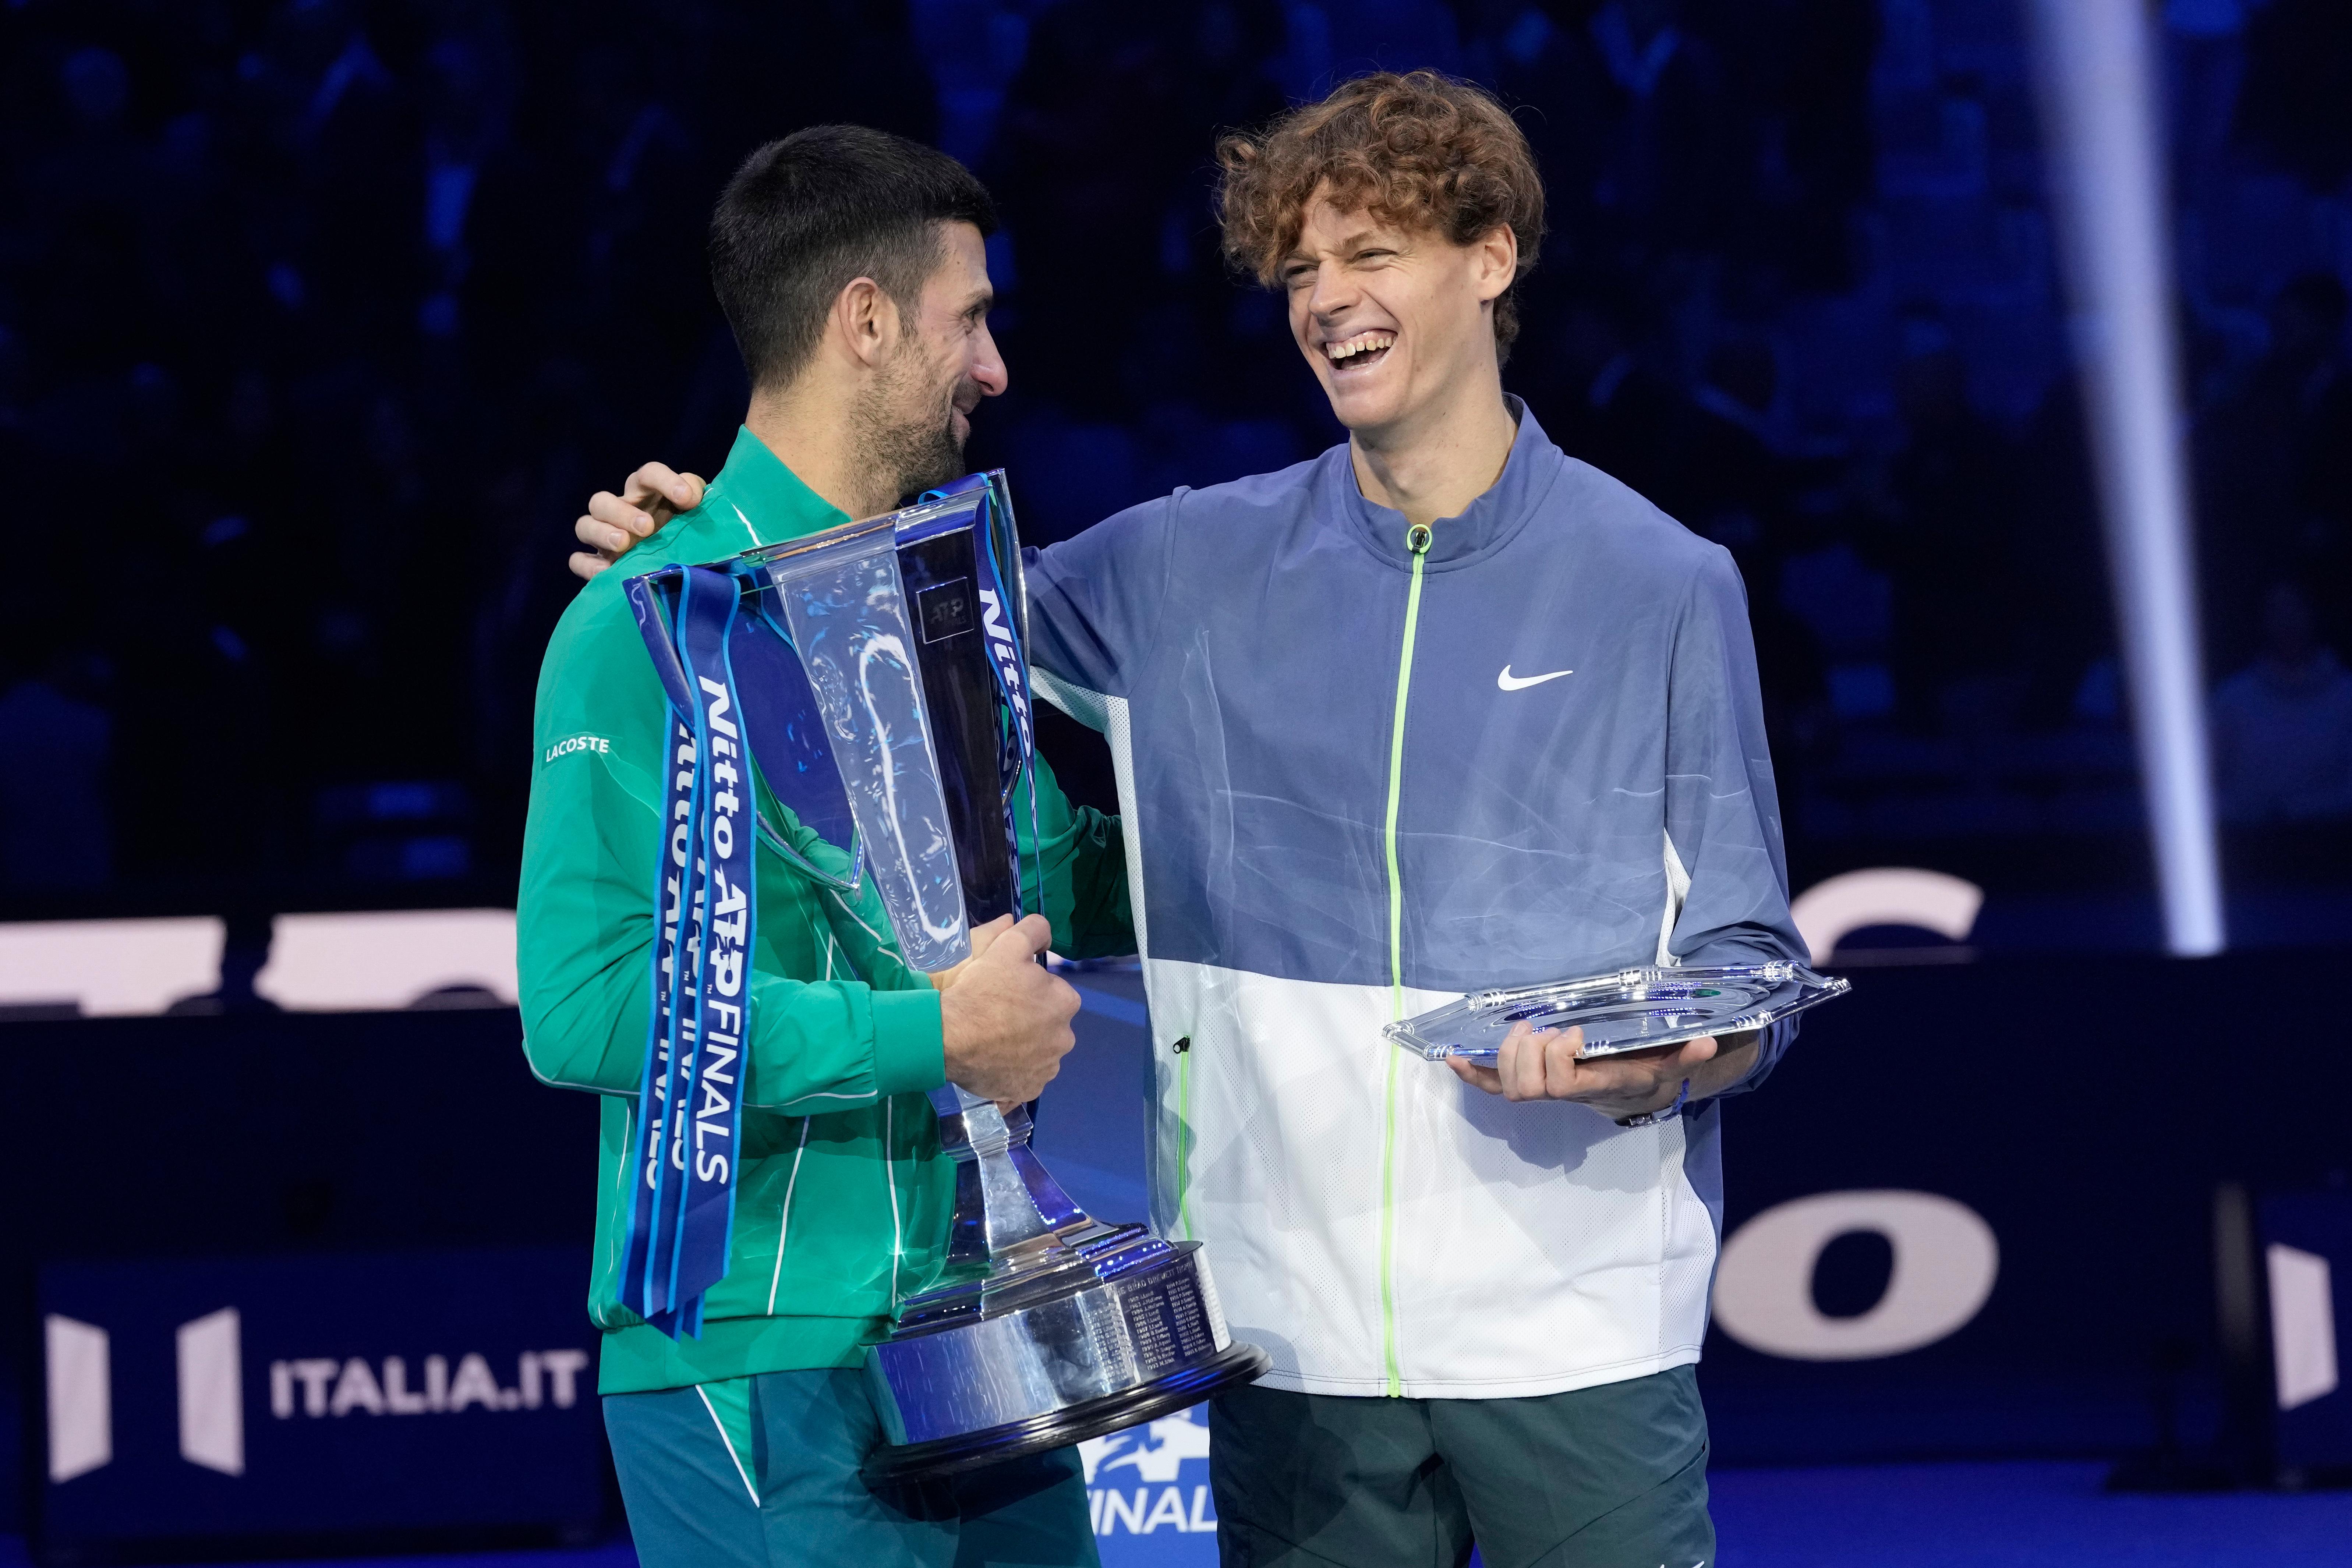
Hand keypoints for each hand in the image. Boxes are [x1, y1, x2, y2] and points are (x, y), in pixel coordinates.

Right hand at [570, 463, 703, 580]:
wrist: (678, 569)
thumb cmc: (685, 532)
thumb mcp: (695, 512)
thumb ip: (695, 495)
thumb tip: (694, 496)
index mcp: (646, 493)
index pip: (648, 474)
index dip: (665, 480)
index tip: (686, 499)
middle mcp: (620, 510)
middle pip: (602, 500)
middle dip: (623, 512)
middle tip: (647, 528)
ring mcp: (604, 536)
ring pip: (584, 525)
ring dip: (601, 533)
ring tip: (624, 543)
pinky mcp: (599, 562)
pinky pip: (579, 560)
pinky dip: (588, 565)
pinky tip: (606, 571)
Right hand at [938, 913, 1078, 1104]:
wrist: (949, 1037)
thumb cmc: (981, 990)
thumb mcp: (1007, 946)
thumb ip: (1032, 931)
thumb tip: (1044, 932)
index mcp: (1066, 1002)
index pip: (1052, 991)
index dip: (1028, 988)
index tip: (1005, 990)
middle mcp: (1065, 1039)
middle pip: (1046, 1023)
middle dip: (1028, 1019)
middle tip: (995, 1014)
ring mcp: (1047, 1069)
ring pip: (1036, 1051)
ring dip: (1021, 1046)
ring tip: (990, 1040)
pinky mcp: (1027, 1090)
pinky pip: (1023, 1077)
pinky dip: (1011, 1071)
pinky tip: (991, 1062)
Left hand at [1446, 1022, 1718, 1120]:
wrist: (1635, 1094)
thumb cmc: (1647, 1072)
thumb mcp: (1670, 1063)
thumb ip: (1687, 1055)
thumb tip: (1709, 1044)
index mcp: (1598, 1086)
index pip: (1565, 1083)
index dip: (1559, 1056)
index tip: (1573, 1033)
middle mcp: (1568, 1094)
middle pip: (1529, 1087)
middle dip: (1528, 1054)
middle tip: (1540, 1029)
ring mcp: (1547, 1092)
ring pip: (1511, 1088)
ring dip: (1507, 1055)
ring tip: (1522, 1029)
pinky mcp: (1532, 1086)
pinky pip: (1496, 1088)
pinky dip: (1474, 1075)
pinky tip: (1452, 1060)